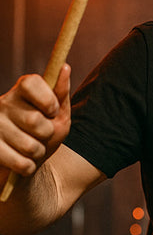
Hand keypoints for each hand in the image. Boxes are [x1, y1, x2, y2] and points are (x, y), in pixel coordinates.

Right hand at [0, 65, 70, 180]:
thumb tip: (64, 67)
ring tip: (31, 150)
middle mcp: (2, 104)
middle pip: (35, 120)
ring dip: (38, 153)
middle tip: (41, 136)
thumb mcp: (58, 116)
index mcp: (20, 92)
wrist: (28, 163)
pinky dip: (28, 167)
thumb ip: (61, 94)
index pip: (31, 82)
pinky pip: (21, 164)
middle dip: (47, 134)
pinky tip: (23, 162)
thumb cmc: (45, 136)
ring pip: (30, 145)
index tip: (52, 111)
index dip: (48, 101)